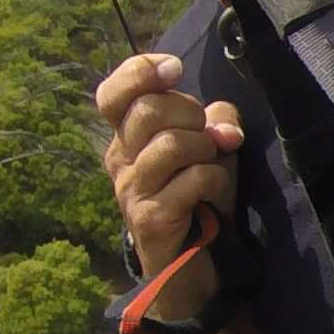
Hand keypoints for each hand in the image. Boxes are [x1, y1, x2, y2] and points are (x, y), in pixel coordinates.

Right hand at [94, 52, 246, 292]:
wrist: (194, 263)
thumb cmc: (200, 198)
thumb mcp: (211, 150)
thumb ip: (215, 121)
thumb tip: (221, 124)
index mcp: (127, 137)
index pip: (112, 94)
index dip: (139, 71)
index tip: (173, 70)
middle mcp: (120, 160)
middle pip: (148, 111)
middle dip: (190, 115)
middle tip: (207, 138)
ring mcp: (131, 189)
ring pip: (170, 144)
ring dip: (205, 150)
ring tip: (212, 166)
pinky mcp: (150, 217)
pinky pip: (191, 179)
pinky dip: (214, 179)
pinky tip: (213, 194)